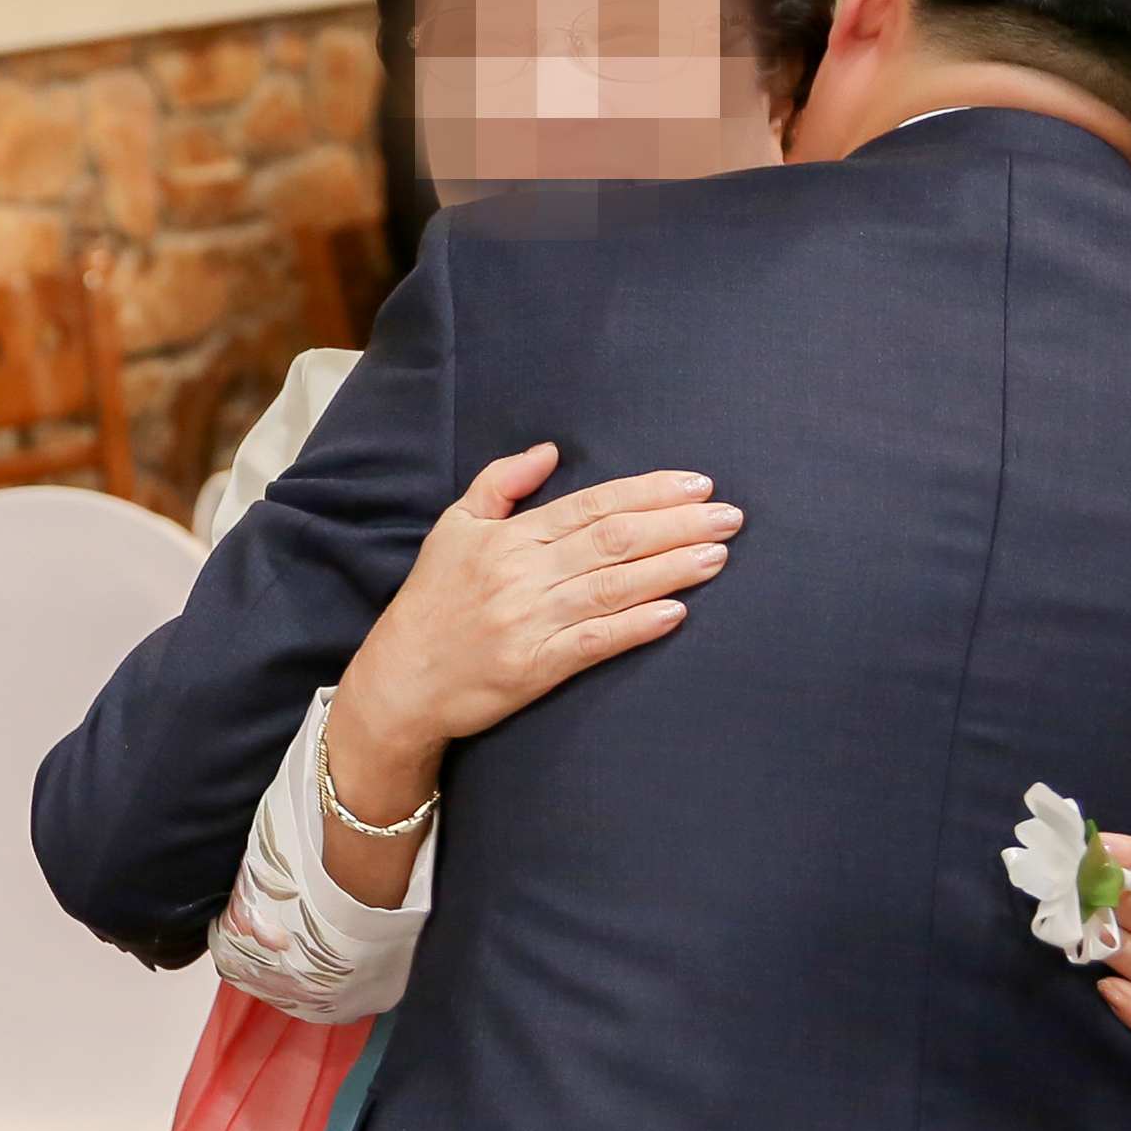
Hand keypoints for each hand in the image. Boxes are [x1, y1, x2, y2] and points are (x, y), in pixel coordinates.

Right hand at [334, 445, 734, 756]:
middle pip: (612, 541)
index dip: (648, 493)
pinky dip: (636, 626)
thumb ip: (500, 482)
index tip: (698, 485)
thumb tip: (550, 450)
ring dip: (670, 569)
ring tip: (717, 556)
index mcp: (507, 537)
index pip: (591, 505)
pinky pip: (593, 643)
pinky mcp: (533, 668)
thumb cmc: (431, 601)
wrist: (400, 680)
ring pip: (612, 587)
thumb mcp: (453, 528)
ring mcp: (528, 622)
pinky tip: (676, 613)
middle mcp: (521, 574)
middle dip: (676, 525)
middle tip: (729, 517)